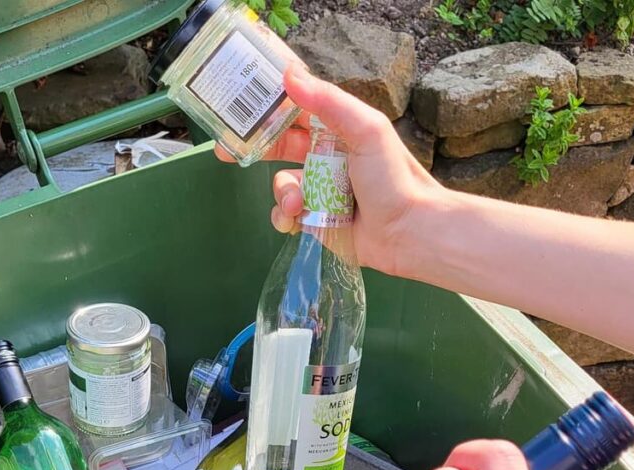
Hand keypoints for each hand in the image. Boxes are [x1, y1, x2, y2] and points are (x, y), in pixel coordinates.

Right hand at [215, 66, 444, 274]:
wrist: (408, 232)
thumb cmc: (392, 177)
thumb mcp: (365, 129)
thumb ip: (328, 102)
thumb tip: (288, 74)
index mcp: (337, 130)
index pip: (296, 111)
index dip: (268, 108)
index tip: (240, 106)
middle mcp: (324, 156)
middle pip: (278, 146)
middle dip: (253, 148)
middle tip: (225, 151)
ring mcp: (318, 189)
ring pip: (279, 184)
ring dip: (283, 193)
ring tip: (299, 205)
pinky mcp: (313, 220)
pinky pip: (284, 214)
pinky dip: (284, 218)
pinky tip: (296, 221)